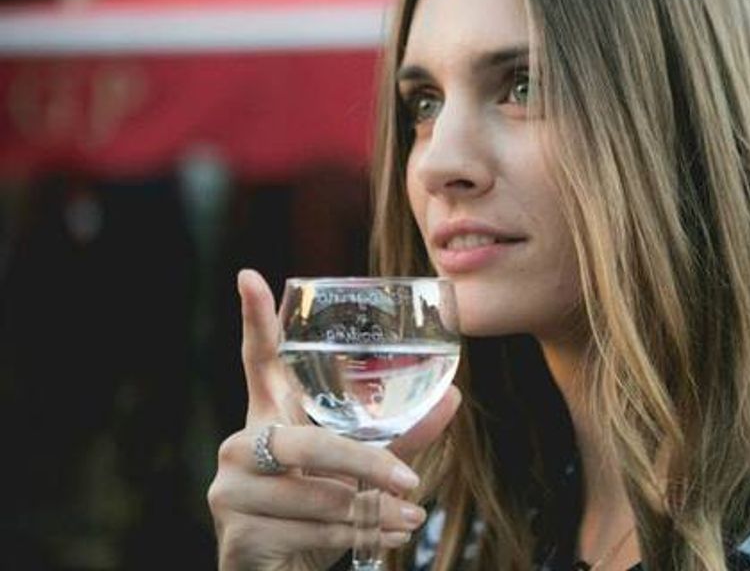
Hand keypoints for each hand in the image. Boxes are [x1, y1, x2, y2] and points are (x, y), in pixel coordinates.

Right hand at [207, 269, 460, 570]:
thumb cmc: (319, 516)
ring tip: (405, 521)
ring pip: (317, 494)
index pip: (258, 362)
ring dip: (370, 512)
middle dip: (366, 465)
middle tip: (411, 484)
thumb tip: (453, 398)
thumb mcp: (360, 472)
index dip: (254, 319)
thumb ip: (399, 437)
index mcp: (268, 420)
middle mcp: (239, 446)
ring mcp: (230, 490)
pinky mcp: (236, 534)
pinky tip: (382, 541)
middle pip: (309, 443)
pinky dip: (355, 539)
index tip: (250, 274)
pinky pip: (309, 530)